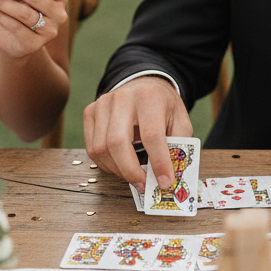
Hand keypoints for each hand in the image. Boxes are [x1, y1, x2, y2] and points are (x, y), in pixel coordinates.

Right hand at [84, 77, 191, 192]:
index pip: (151, 135)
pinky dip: (105, 164)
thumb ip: (177, 147)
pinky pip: (91, 148)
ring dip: (117, 170)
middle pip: (117, 143)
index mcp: (149, 97)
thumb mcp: (180, 121)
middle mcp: (122, 97)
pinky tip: (120, 165)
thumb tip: (168, 178)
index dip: (158, 162)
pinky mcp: (90, 112)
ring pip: (101, 149)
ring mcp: (102, 104)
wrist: (144, 85)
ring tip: (134, 176)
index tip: (165, 182)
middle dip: (130, 171)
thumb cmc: (163, 106)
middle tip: (143, 185)